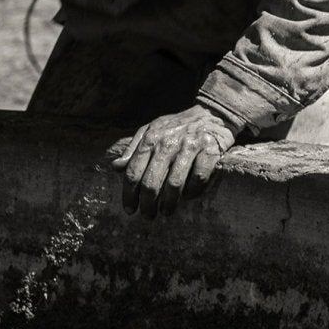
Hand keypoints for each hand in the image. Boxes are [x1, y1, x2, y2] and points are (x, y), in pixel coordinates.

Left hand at [107, 106, 237, 216]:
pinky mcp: (210, 150)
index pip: (133, 172)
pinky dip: (193, 191)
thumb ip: (134, 148)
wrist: (213, 112)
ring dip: (169, 203)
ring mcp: (190, 146)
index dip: (129, 194)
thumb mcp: (152, 130)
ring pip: (174, 184)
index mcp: (151, 138)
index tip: (129, 209)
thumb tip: (115, 167)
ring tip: (166, 212)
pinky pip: (199, 178)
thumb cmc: (178, 126)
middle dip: (147, 204)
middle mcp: (168, 142)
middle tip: (148, 216)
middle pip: (151, 182)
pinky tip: (188, 196)